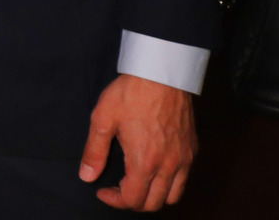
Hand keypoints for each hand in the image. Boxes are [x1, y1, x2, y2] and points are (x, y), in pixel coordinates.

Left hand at [80, 74, 196, 210]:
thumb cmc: (130, 94)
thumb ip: (94, 151)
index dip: (114, 200)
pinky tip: (153, 170)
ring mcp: (183, 159)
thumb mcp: (103, 119)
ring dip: (152, 197)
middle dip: (132, 202)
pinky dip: (169, 185)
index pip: (133, 199)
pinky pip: (183, 180)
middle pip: (153, 204)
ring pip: (171, 196)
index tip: (103, 191)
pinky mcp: (191, 150)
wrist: (161, 74)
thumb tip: (87, 176)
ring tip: (135, 182)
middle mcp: (168, 166)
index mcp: (144, 161)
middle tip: (116, 187)